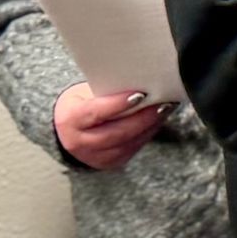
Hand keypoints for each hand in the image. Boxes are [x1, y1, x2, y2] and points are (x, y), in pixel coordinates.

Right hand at [54, 83, 173, 170]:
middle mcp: (79, 142)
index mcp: (70, 119)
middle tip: (163, 102)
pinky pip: (133, 148)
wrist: (69, 129)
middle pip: (117, 132)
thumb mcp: (86, 92)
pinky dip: (148, 133)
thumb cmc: (83, 102)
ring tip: (166, 108)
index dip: (118, 104)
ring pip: (128, 142)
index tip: (140, 94)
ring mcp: (94, 156)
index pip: (95, 113)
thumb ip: (107, 89)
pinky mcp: (110, 162)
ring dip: (150, 125)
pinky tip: (158, 120)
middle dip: (143, 117)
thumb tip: (139, 75)